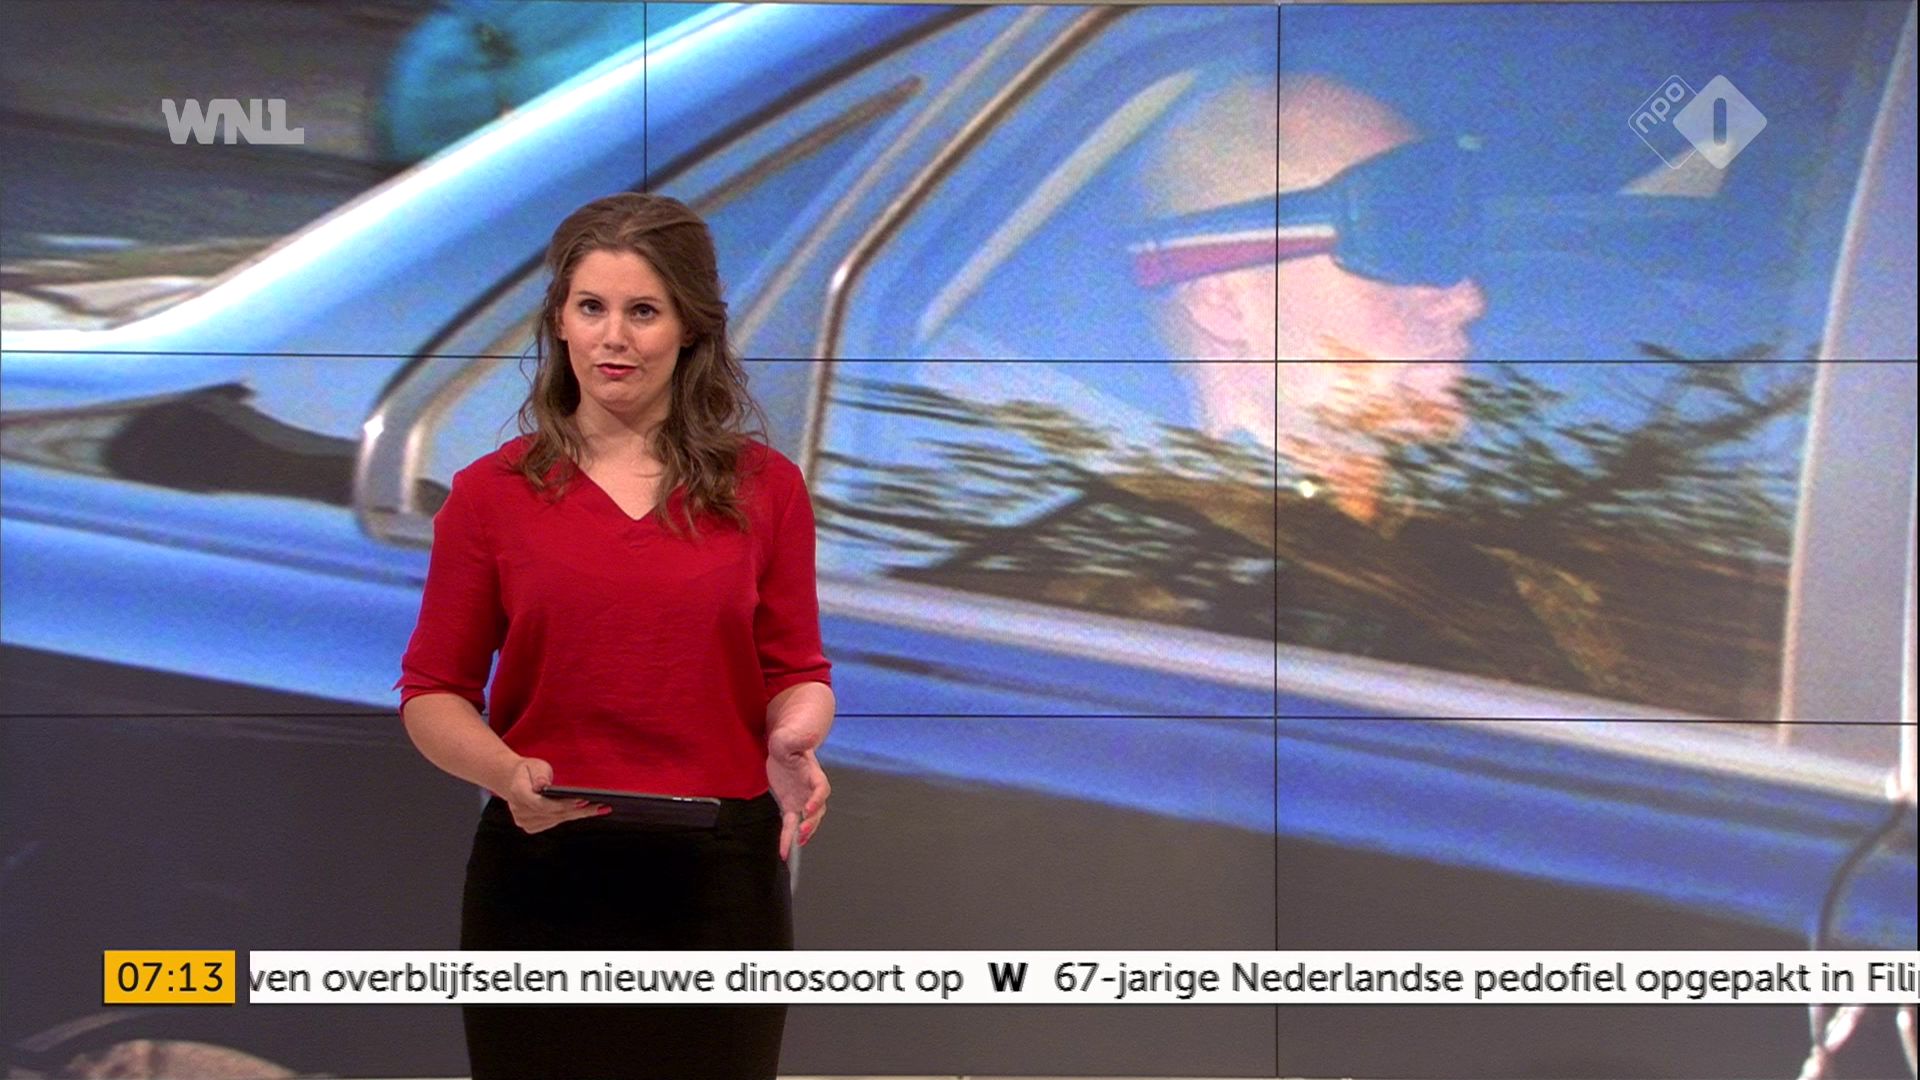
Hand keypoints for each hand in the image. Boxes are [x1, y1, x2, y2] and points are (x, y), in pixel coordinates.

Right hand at [499, 756, 604, 833]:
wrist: (512, 780)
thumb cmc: (528, 770)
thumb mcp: (535, 766)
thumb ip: (540, 775)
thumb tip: (542, 785)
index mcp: (518, 793)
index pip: (542, 804)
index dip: (563, 804)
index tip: (582, 800)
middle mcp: (519, 811)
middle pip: (554, 814)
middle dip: (578, 810)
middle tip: (600, 806)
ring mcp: (524, 821)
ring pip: (556, 820)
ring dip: (578, 814)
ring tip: (599, 809)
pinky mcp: (530, 827)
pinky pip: (554, 822)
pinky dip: (569, 816)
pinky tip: (585, 811)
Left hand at [766, 735, 828, 861]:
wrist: (785, 745)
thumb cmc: (788, 740)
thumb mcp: (789, 737)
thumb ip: (798, 739)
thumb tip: (810, 735)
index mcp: (814, 773)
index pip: (821, 788)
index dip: (817, 800)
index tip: (807, 809)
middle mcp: (811, 790)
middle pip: (818, 809)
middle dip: (812, 822)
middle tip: (802, 832)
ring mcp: (802, 799)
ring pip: (808, 821)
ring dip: (803, 833)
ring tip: (795, 846)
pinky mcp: (790, 805)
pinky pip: (791, 824)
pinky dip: (788, 837)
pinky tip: (785, 850)